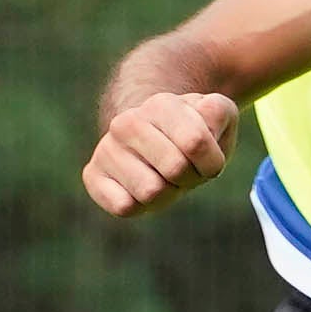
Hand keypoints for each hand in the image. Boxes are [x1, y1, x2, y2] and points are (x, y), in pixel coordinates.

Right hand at [84, 90, 239, 216]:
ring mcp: (107, 148)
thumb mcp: (218, 116)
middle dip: (190, 178)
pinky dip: (141, 207)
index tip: (209, 160)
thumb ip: (218, 112)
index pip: (195, 143)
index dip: (212, 162)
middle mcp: (127, 123)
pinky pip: (123, 207)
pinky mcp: (92, 175)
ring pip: (151, 192)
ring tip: (164, 177)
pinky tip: (141, 189)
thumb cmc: (193, 133)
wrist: (157, 141)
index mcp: (161, 104)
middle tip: (185, 170)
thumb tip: (204, 116)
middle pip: (176, 170)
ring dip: (167, 194)